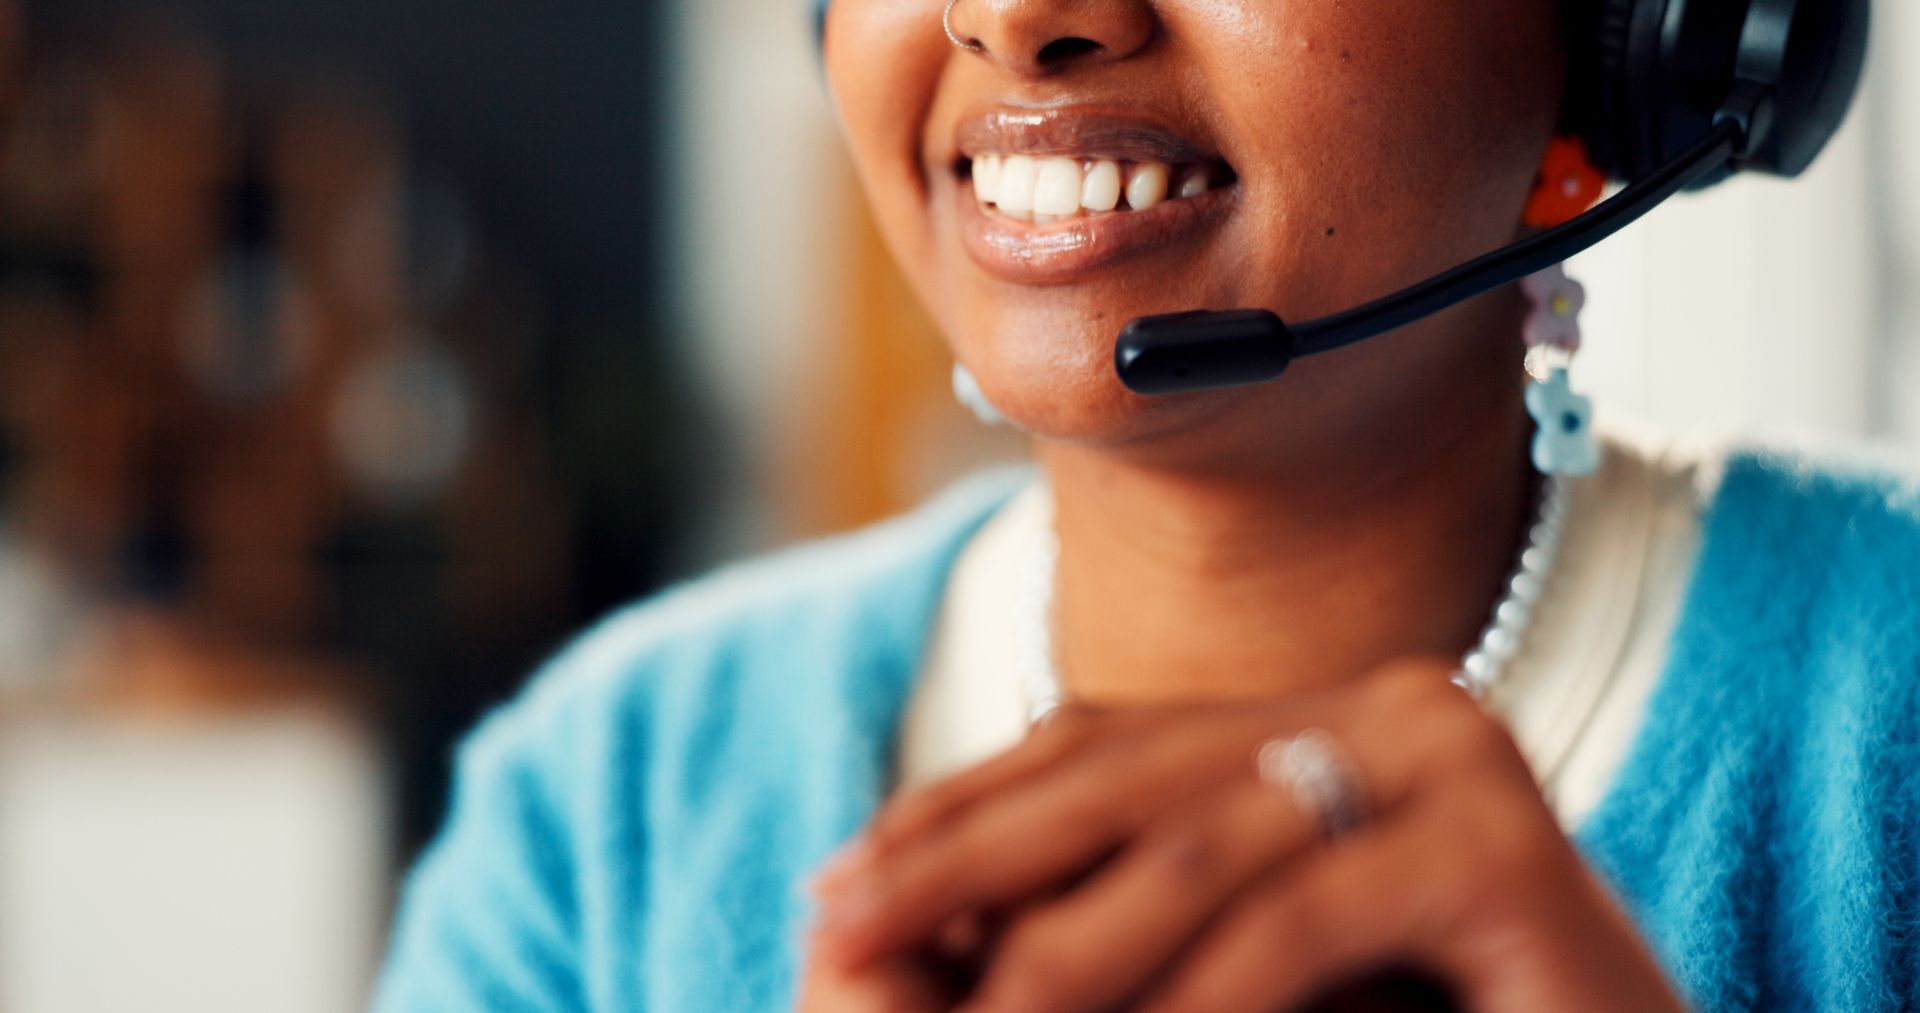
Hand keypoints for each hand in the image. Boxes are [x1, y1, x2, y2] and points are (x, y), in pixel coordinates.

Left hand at [810, 659, 1683, 1011]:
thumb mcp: (1236, 974)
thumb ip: (1125, 920)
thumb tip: (920, 900)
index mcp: (1315, 720)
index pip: (1099, 745)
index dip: (958, 809)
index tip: (839, 879)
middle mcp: (1384, 706)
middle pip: (1126, 775)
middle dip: (963, 858)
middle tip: (838, 920)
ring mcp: (1453, 758)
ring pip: (1197, 850)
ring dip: (1058, 955)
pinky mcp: (1507, 846)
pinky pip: (1298, 917)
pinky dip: (1194, 999)